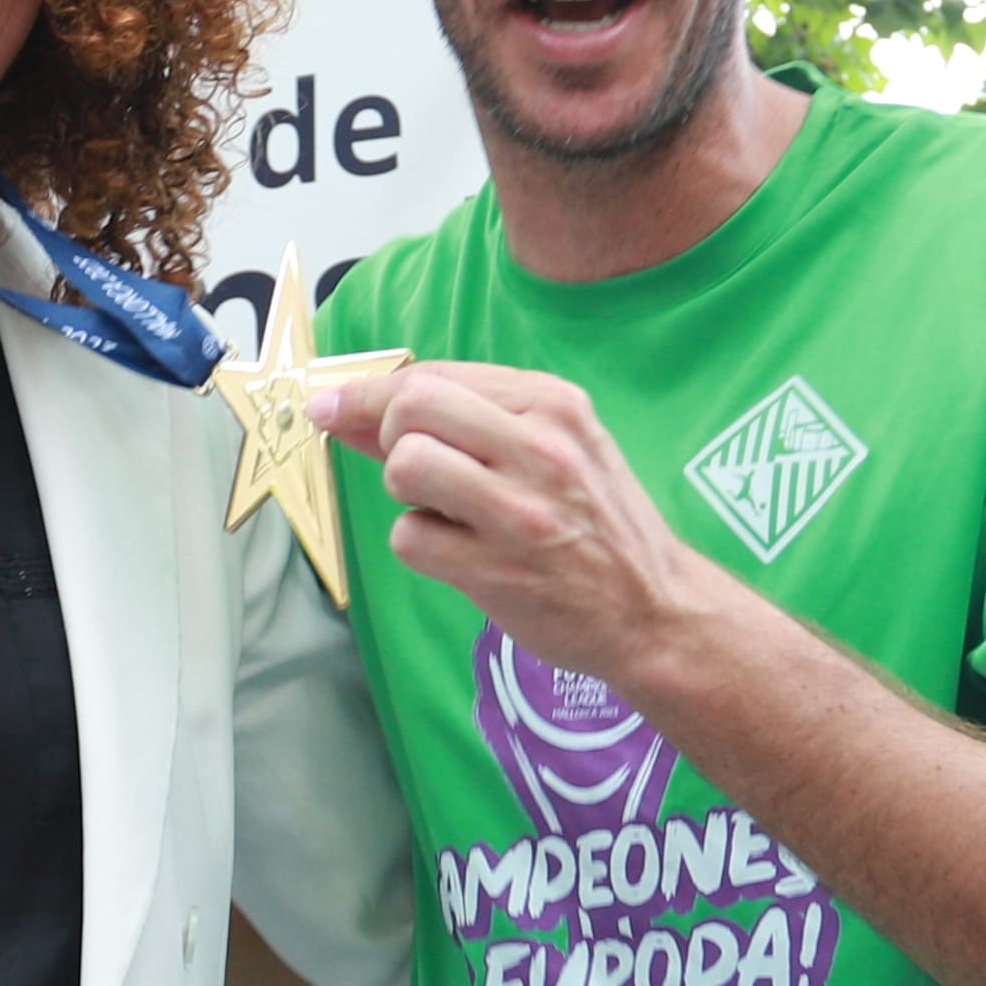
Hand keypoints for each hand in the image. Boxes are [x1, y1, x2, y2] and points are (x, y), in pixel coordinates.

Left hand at [321, 359, 719, 689]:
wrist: (655, 610)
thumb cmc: (597, 525)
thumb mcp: (560, 448)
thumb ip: (470, 420)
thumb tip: (358, 407)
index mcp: (555, 405)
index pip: (435, 375)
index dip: (369, 392)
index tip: (331, 405)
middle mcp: (541, 448)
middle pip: (411, 407)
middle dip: (386, 435)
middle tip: (413, 469)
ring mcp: (519, 510)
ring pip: (405, 465)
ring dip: (406, 493)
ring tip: (448, 511)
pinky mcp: (496, 570)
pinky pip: (410, 538)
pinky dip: (422, 547)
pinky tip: (463, 555)